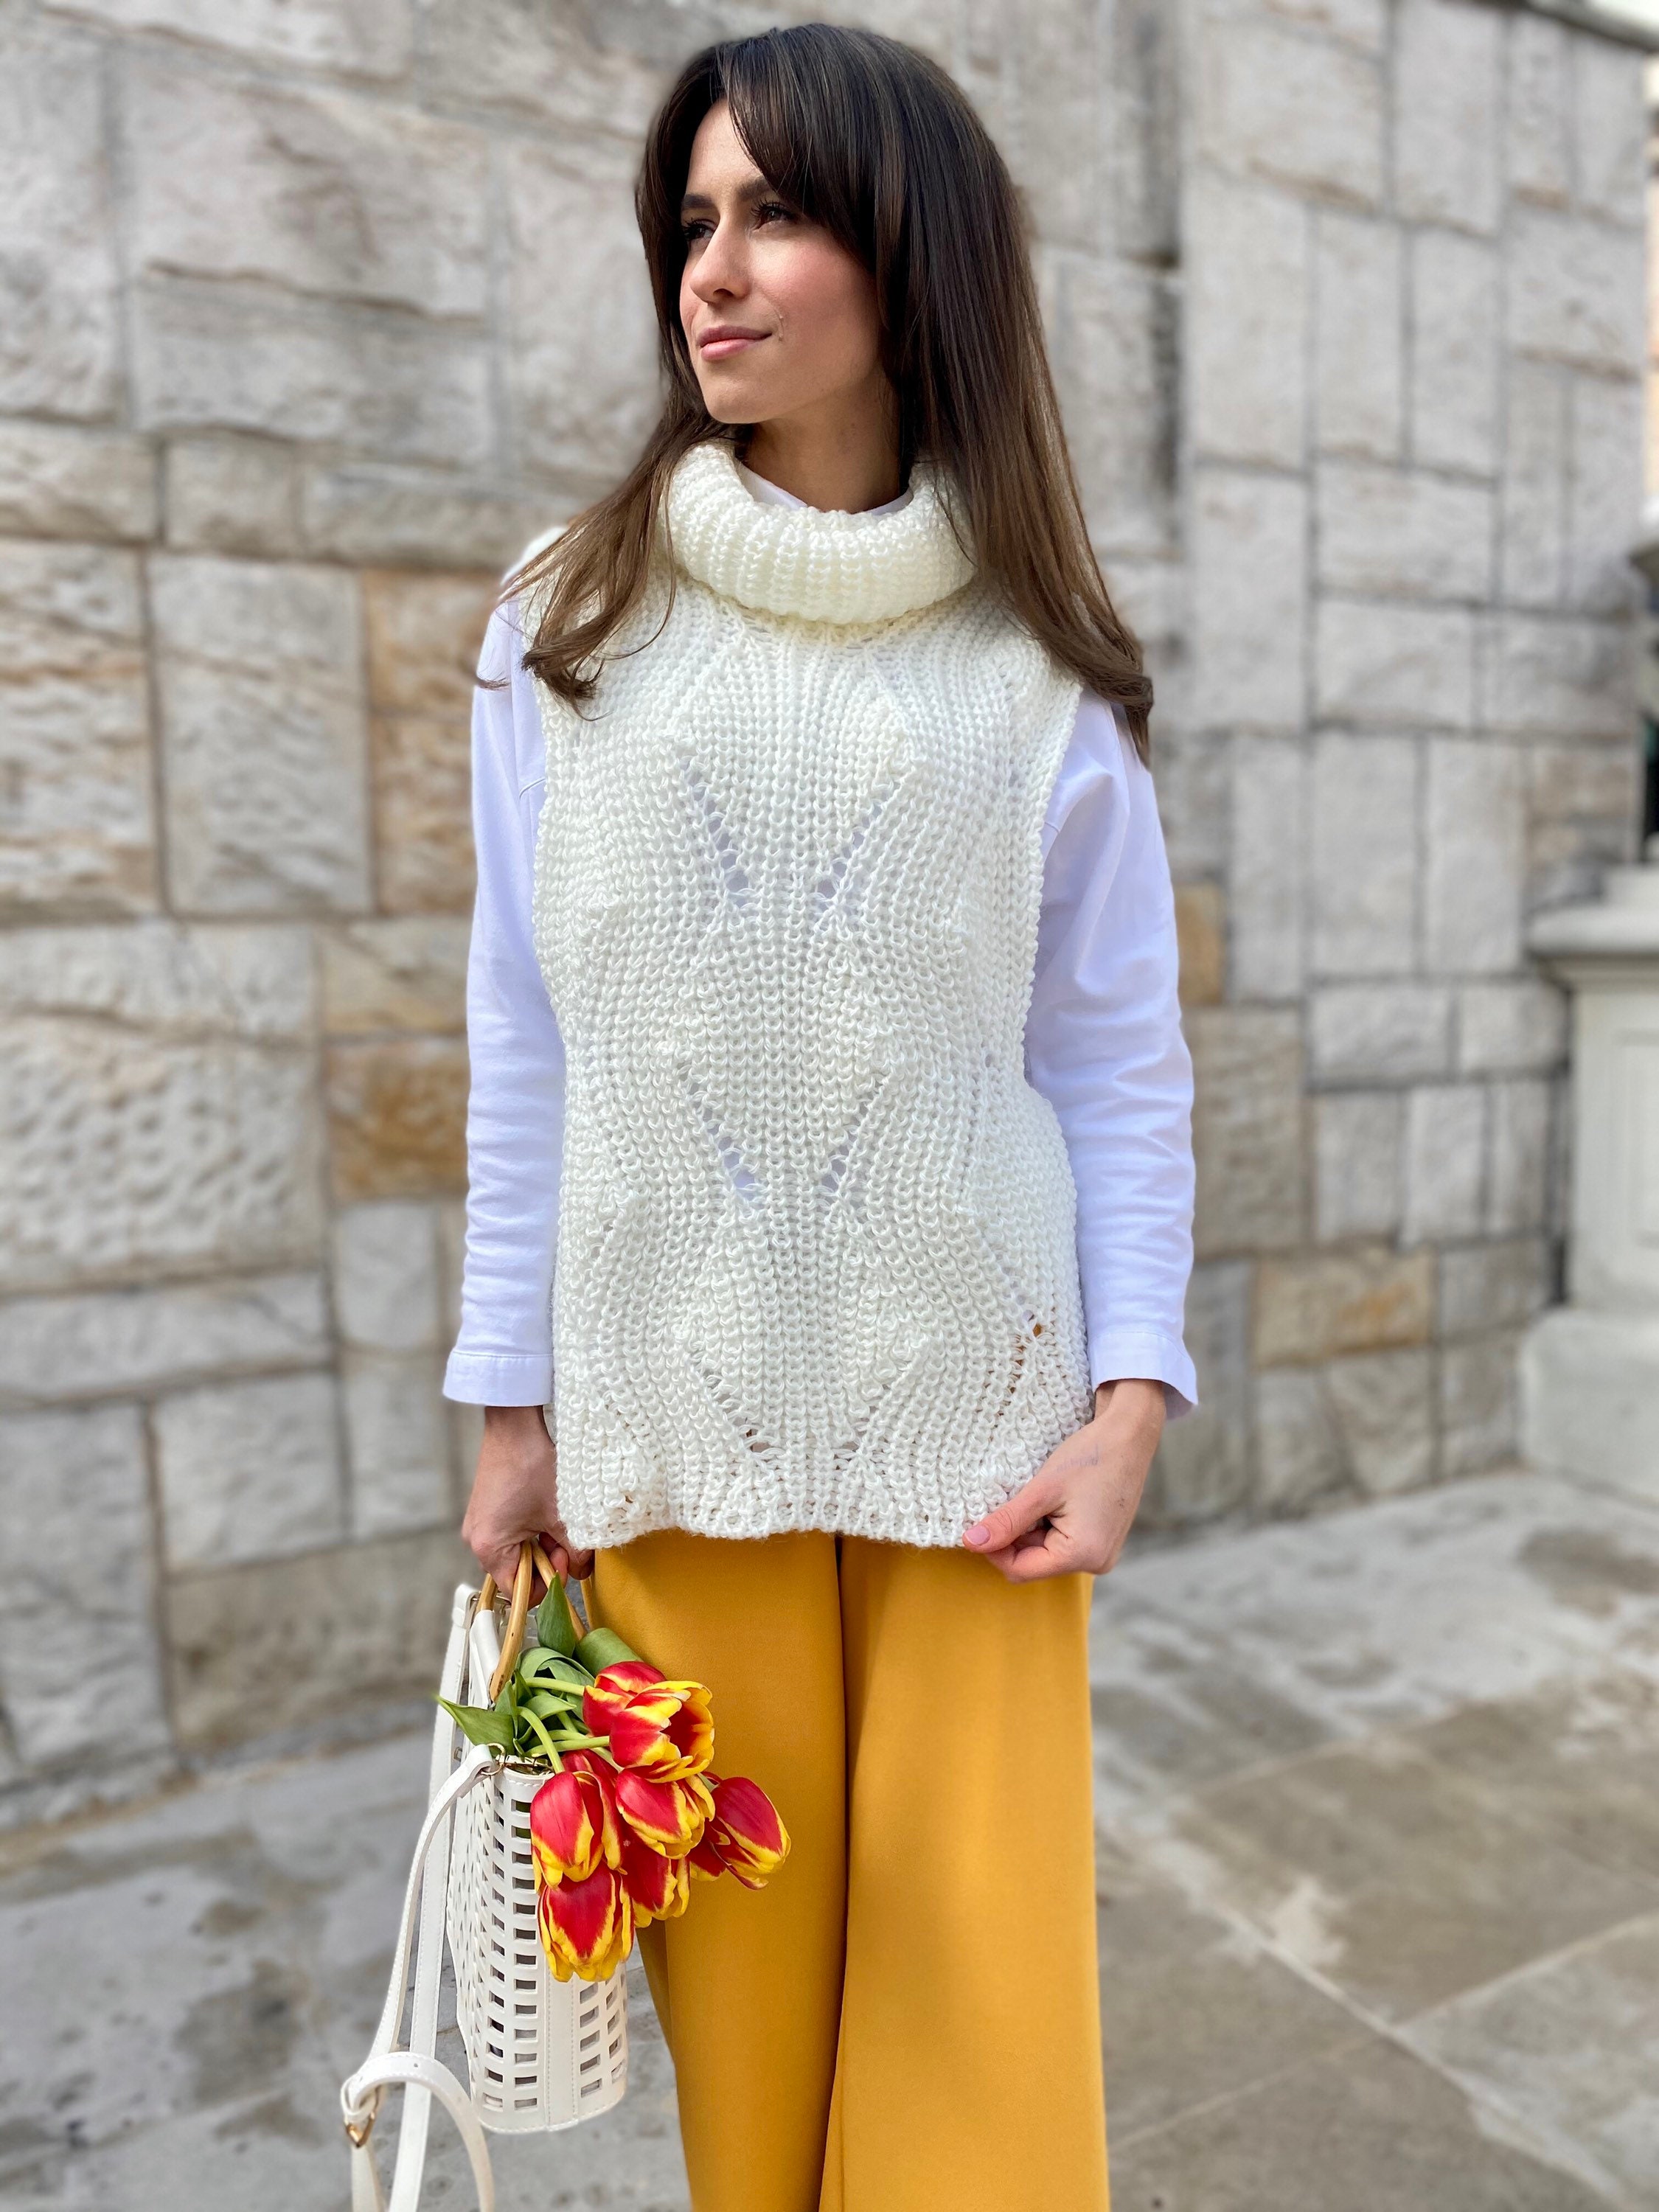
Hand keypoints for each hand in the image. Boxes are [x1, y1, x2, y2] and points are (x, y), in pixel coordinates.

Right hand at [461, 1404, 593, 1589]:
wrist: (515, 1426)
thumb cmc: (533, 1467)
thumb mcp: (562, 1515)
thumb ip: (576, 1551)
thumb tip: (583, 1570)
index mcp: (490, 1548)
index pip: (518, 1590)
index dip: (546, 1582)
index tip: (565, 1561)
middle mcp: (478, 1540)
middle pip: (520, 1570)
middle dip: (549, 1558)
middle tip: (567, 1537)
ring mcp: (481, 1525)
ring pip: (520, 1550)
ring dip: (544, 1541)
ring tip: (559, 1518)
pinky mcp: (488, 1511)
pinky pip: (514, 1533)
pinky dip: (535, 1528)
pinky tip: (548, 1510)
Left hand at [962, 1378, 1165, 1581]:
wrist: (1130, 1435)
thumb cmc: (1090, 1458)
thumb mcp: (1042, 1489)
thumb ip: (1007, 1521)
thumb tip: (970, 1543)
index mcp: (1082, 1555)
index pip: (1020, 1570)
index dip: (993, 1549)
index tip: (977, 1522)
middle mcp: (1096, 1563)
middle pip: (1033, 1564)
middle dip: (1014, 1538)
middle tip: (1010, 1501)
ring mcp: (1101, 1554)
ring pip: (1045, 1554)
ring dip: (1030, 1530)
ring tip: (1037, 1496)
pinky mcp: (1101, 1542)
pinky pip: (1062, 1544)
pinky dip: (1047, 1526)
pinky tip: (1051, 1500)